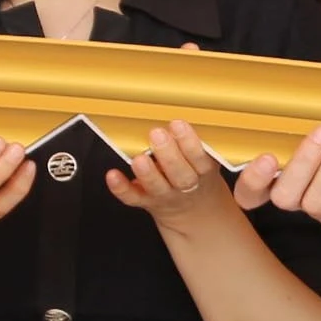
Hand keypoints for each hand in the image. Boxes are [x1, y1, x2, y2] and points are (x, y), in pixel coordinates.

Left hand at [107, 120, 243, 233]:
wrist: (194, 210)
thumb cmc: (197, 175)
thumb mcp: (207, 159)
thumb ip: (200, 141)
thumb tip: (187, 110)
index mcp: (203, 172)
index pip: (200, 159)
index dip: (190, 143)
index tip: (178, 124)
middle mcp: (185, 185)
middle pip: (180, 175)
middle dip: (169, 154)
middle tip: (157, 134)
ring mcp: (165, 195)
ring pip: (157, 187)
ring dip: (148, 173)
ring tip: (139, 158)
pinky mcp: (146, 201)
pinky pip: (132, 197)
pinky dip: (121, 188)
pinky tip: (113, 175)